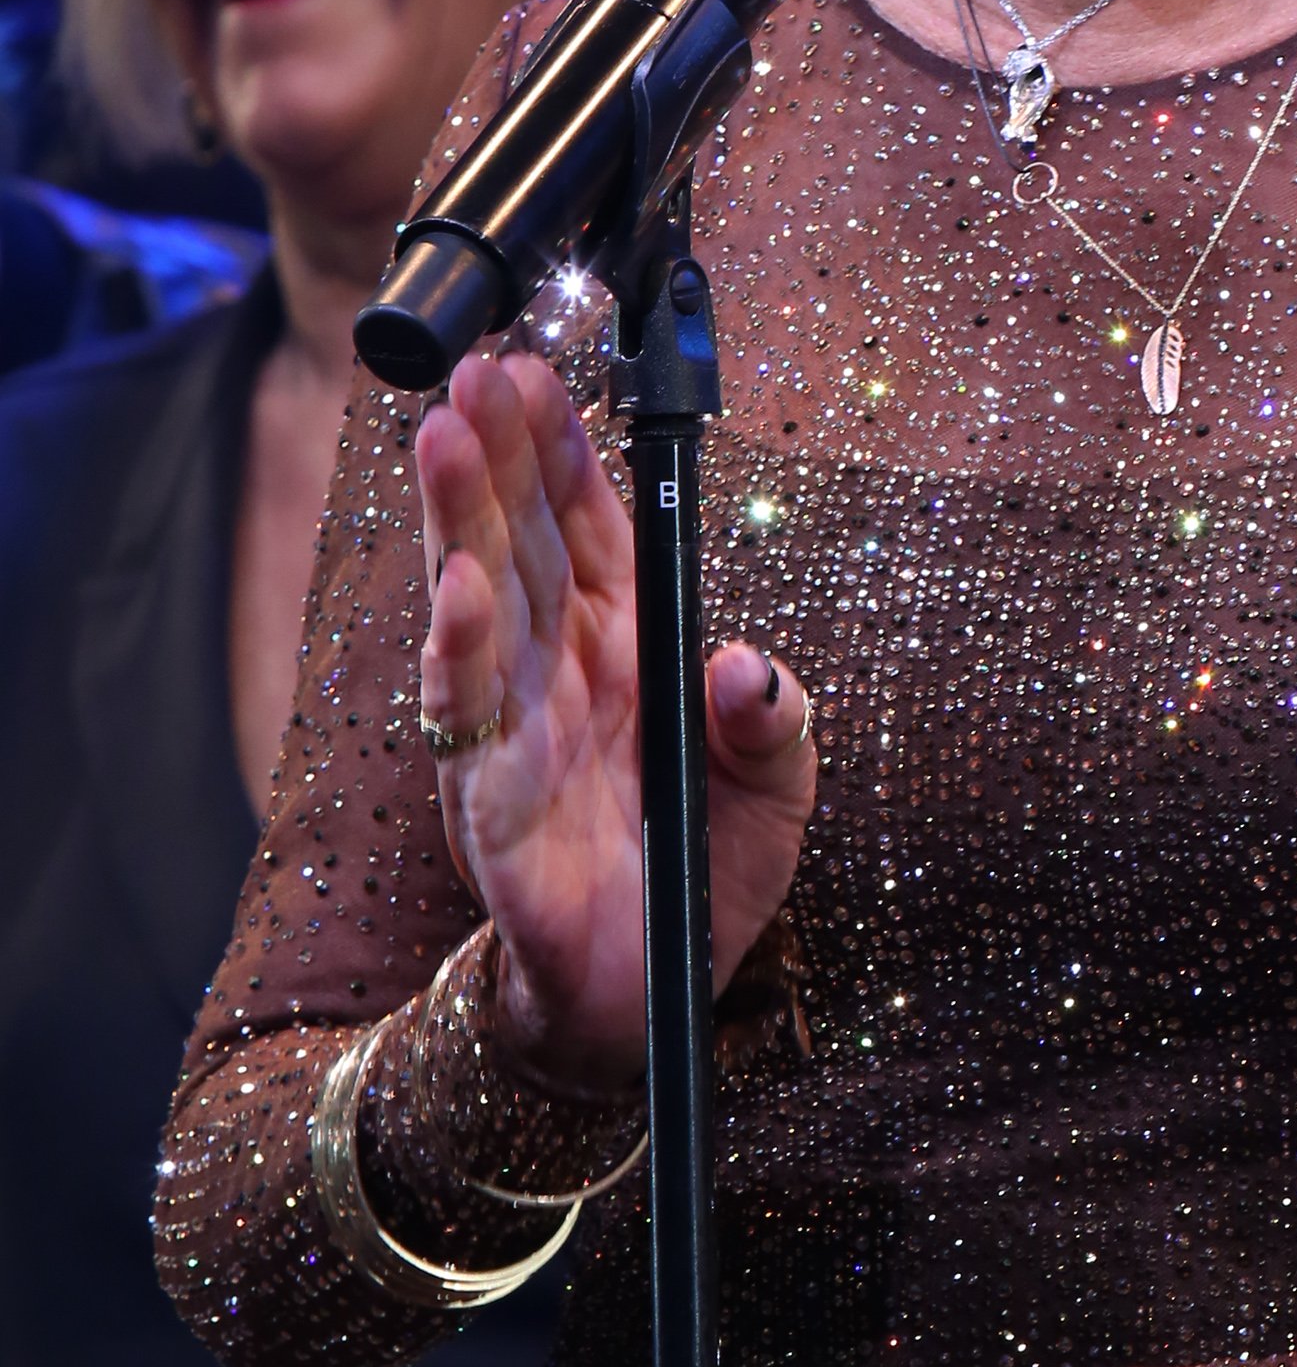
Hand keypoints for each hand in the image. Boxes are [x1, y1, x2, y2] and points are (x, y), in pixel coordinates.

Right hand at [415, 348, 815, 1091]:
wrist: (645, 1001)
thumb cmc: (700, 877)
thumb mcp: (779, 791)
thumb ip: (778, 723)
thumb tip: (751, 669)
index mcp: (625, 645)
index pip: (590, 523)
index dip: (568, 448)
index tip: (546, 369)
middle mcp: (560, 669)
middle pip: (522, 537)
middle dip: (502, 449)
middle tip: (480, 364)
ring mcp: (516, 726)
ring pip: (481, 600)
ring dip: (463, 517)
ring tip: (448, 435)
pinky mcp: (493, 798)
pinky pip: (470, 714)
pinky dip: (461, 648)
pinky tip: (457, 583)